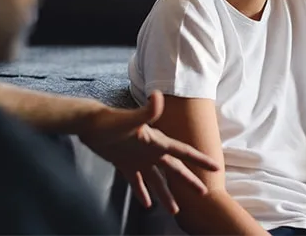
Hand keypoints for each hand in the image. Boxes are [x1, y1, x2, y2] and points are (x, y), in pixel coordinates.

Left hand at [77, 91, 219, 213]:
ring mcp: (138, 158)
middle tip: (203, 194)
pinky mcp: (124, 164)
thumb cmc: (110, 121)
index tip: (215, 167)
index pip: (183, 152)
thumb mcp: (130, 119)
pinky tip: (146, 204)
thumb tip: (158, 95)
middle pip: (175, 169)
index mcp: (157, 142)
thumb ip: (147, 111)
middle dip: (189, 181)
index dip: (200, 159)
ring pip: (157, 180)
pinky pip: (136, 182)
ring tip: (174, 210)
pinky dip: (142, 192)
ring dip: (166, 194)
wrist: (89, 124)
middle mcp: (151, 151)